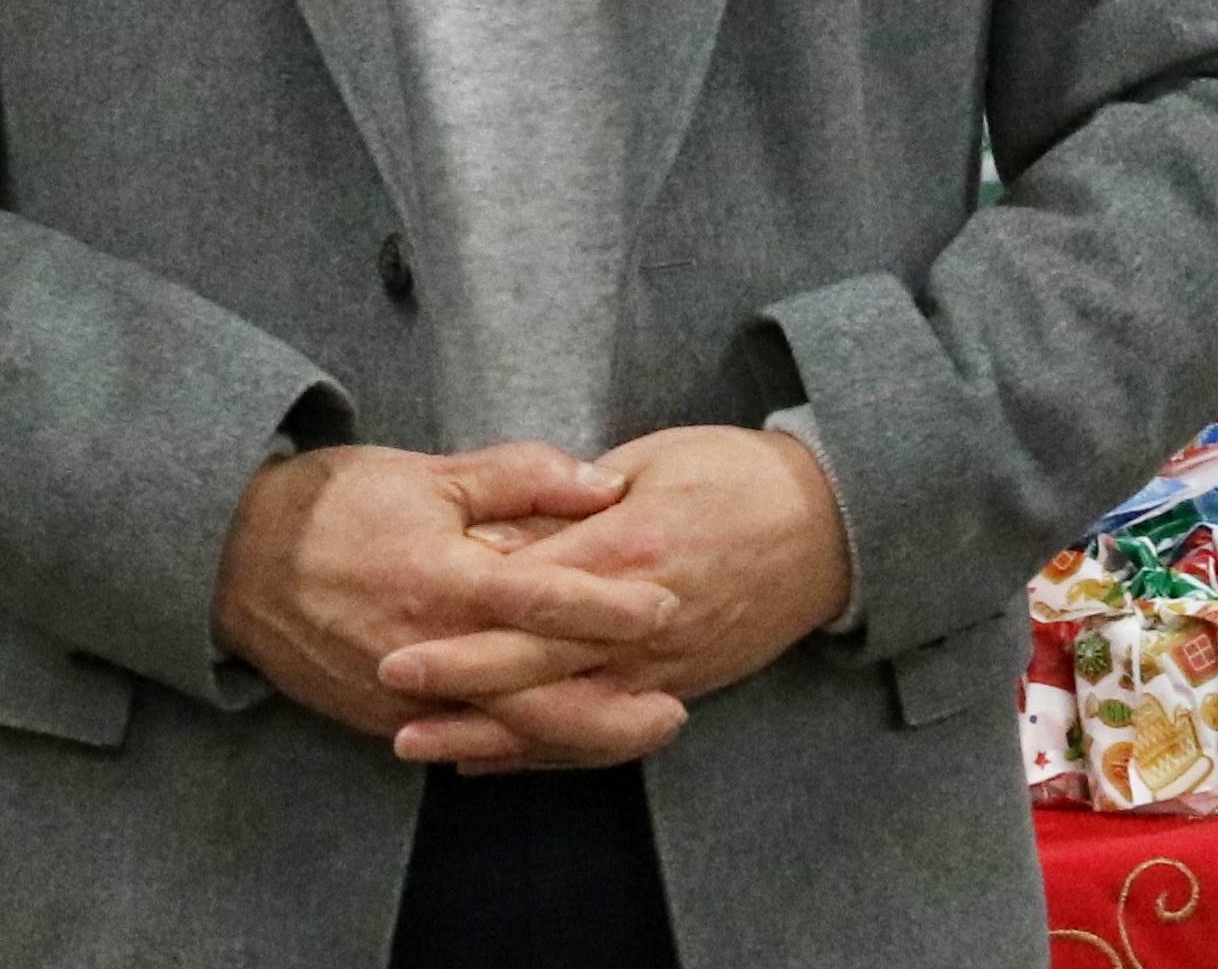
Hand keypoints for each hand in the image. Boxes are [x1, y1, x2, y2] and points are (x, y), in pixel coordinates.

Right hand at [212, 442, 683, 762]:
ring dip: (576, 737)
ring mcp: (402, 696)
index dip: (610, 604)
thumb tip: (602, 485)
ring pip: (505, 731)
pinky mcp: (382, 720)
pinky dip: (516, 744)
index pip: (543, 598)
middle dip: (611, 708)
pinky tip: (560, 741)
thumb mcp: (426, 473)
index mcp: (441, 577)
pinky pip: (462, 739)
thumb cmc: (332, 504)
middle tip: (674, 710)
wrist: (231, 558)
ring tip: (635, 732)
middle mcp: (428, 649)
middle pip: (536, 695)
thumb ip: (518, 477)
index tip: (667, 604)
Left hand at [376, 424, 853, 770]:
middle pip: (536, 662)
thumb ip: (577, 494)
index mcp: (628, 550)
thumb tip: (512, 518)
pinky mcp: (677, 688)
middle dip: (459, 677)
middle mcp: (642, 621)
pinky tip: (486, 758)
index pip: (532, 588)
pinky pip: (598, 733)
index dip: (467, 605)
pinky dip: (540, 752)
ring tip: (416, 740)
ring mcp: (661, 665)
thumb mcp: (652, 459)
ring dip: (487, 732)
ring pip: (562, 715)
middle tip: (390, 680)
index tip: (406, 607)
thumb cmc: (736, 475)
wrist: (827, 527)